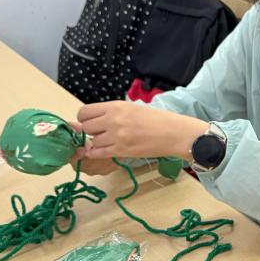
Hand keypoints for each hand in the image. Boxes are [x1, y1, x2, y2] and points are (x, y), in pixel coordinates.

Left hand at [75, 101, 207, 159]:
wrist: (174, 133)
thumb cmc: (158, 119)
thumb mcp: (133, 108)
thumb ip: (114, 113)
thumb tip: (95, 119)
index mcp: (116, 106)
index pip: (85, 112)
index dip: (85, 118)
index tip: (90, 122)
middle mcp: (113, 120)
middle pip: (86, 127)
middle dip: (91, 131)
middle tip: (101, 133)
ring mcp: (116, 136)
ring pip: (93, 141)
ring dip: (98, 143)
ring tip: (110, 142)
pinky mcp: (121, 150)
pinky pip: (99, 153)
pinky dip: (97, 153)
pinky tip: (104, 151)